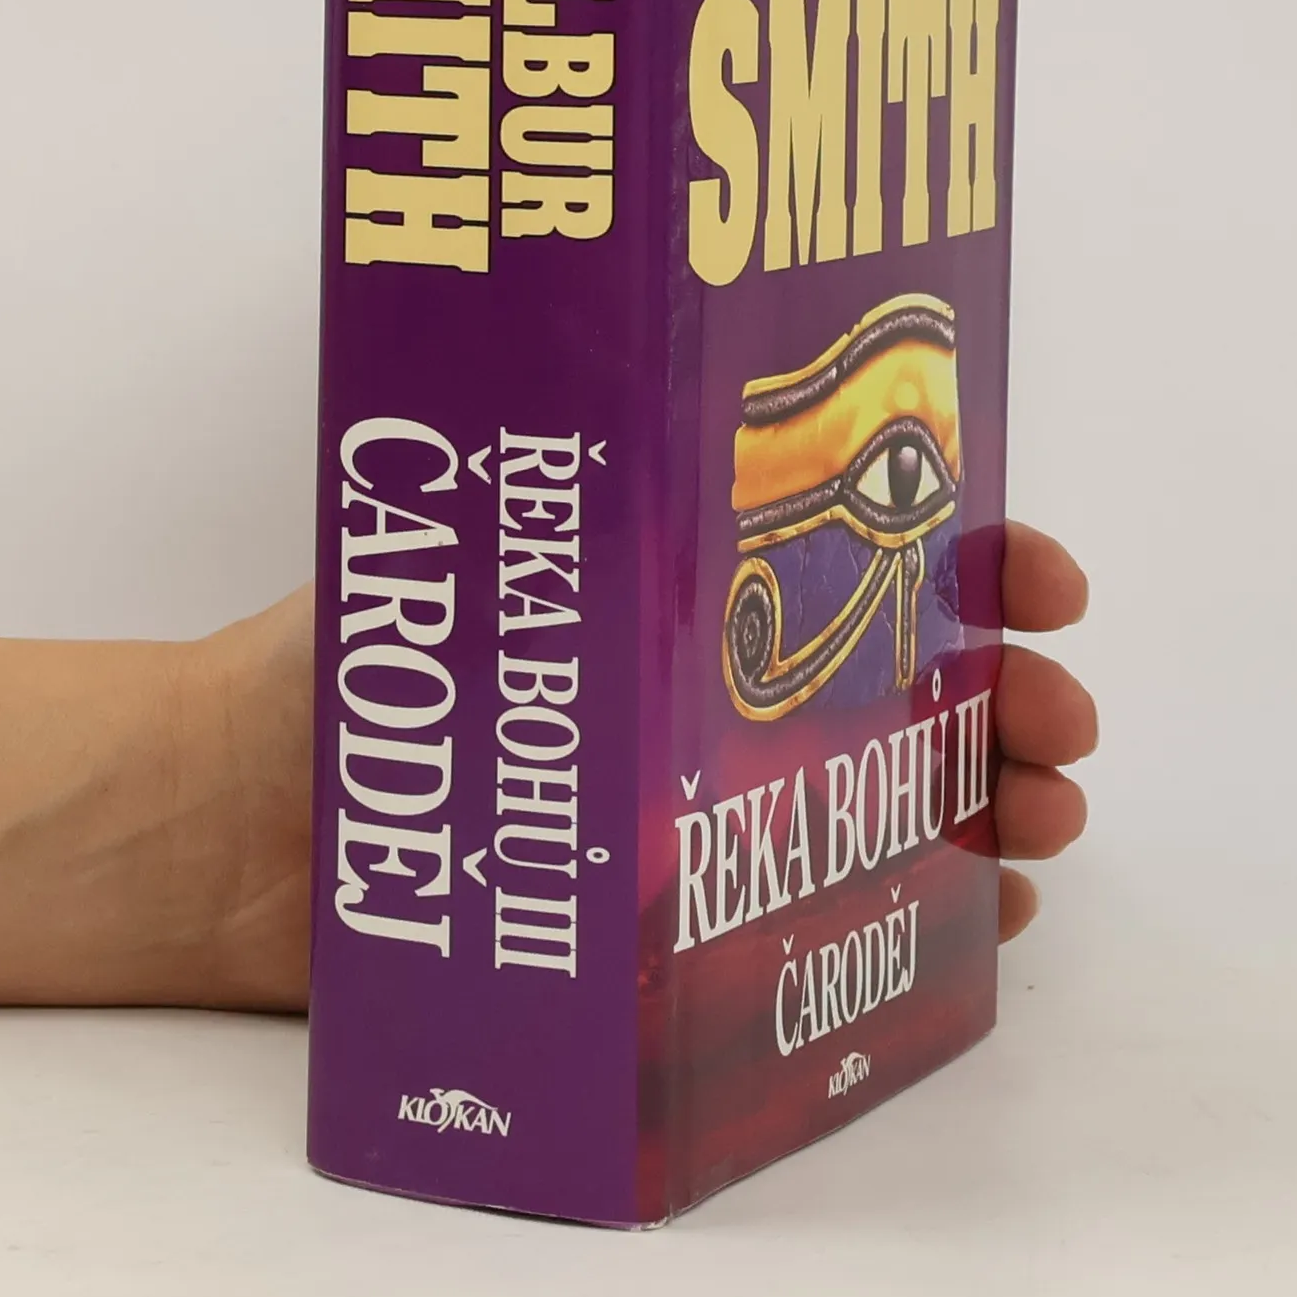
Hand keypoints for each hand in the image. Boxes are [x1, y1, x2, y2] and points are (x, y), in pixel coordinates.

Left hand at [188, 523, 1093, 1008]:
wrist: (240, 820)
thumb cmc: (348, 654)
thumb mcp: (474, 538)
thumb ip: (570, 477)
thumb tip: (664, 373)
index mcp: (695, 571)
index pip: (874, 538)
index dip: (978, 553)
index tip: (1038, 578)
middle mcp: (723, 683)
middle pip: (917, 678)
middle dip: (1014, 694)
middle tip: (1056, 722)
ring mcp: (713, 805)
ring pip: (899, 796)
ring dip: (997, 803)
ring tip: (1044, 825)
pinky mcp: (681, 919)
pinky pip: (830, 915)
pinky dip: (925, 917)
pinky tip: (985, 923)